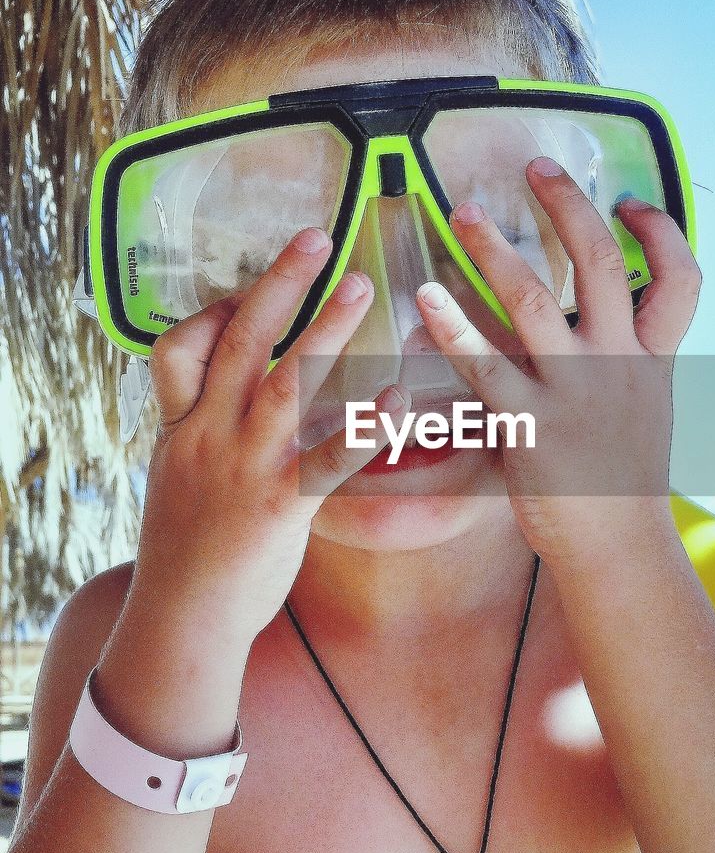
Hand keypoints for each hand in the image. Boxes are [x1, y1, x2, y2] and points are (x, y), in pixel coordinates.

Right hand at [130, 227, 409, 650]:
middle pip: (240, 341)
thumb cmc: (187, 548)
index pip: (178, 347)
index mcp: (182, 426)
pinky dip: (363, 427)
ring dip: (324, 330)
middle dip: (279, 283)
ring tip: (363, 287)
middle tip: (317, 236)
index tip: (249, 288)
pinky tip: (397, 401)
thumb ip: (202, 429)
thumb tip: (223, 399)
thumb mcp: (179, 476)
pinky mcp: (282, 504)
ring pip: (284, 383)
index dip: (212, 311)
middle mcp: (209, 434)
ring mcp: (245, 466)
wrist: (183, 616)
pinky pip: (327, 458)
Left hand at [415, 158, 700, 569]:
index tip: (628, 201)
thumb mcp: (644, 407)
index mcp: (651, 359)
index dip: (658, 233)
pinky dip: (454, 328)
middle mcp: (618, 366)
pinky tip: (427, 298)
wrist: (617, 545)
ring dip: (494, 252)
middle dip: (569, 208)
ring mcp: (574, 395)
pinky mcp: (530, 428)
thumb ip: (626, 355)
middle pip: (601, 267)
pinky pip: (486, 368)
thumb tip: (594, 314)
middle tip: (536, 166)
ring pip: (534, 303)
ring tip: (462, 214)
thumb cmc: (621, 475)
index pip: (680, 279)